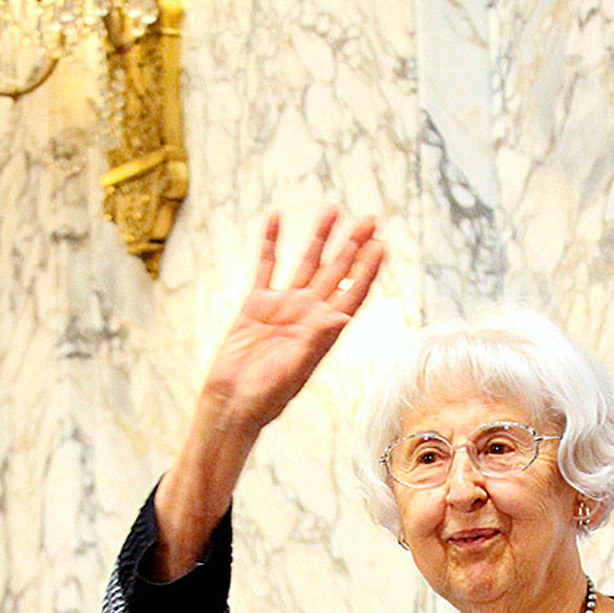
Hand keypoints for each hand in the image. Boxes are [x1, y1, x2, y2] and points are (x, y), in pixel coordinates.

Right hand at [201, 207, 384, 436]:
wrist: (232, 402)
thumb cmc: (265, 397)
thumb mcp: (294, 370)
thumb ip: (316, 340)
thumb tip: (343, 317)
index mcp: (322, 332)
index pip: (352, 294)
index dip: (367, 270)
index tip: (381, 245)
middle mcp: (307, 315)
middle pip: (336, 273)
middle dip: (353, 246)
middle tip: (369, 219)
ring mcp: (283, 307)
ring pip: (306, 263)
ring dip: (320, 238)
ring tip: (332, 210)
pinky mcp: (256, 304)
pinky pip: (266, 266)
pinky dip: (270, 242)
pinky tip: (275, 218)